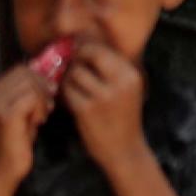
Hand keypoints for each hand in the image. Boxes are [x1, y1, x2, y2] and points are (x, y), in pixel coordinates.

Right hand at [0, 64, 55, 187]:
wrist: (2, 172)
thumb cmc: (15, 144)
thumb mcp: (22, 114)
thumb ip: (29, 94)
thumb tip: (48, 73)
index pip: (20, 69)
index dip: (39, 77)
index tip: (49, 93)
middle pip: (25, 73)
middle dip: (43, 86)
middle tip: (49, 105)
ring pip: (30, 84)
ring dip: (42, 98)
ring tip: (42, 116)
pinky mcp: (5, 116)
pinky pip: (31, 98)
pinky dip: (40, 107)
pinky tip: (39, 121)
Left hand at [61, 42, 150, 175]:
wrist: (124, 150)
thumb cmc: (122, 118)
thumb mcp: (126, 90)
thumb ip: (110, 69)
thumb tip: (82, 45)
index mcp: (130, 74)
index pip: (102, 49)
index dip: (85, 50)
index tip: (77, 56)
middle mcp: (120, 82)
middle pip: (88, 55)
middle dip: (75, 60)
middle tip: (70, 68)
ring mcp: (104, 96)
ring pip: (75, 73)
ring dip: (68, 79)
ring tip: (72, 89)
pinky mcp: (87, 110)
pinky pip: (68, 91)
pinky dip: (65, 94)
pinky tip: (69, 100)